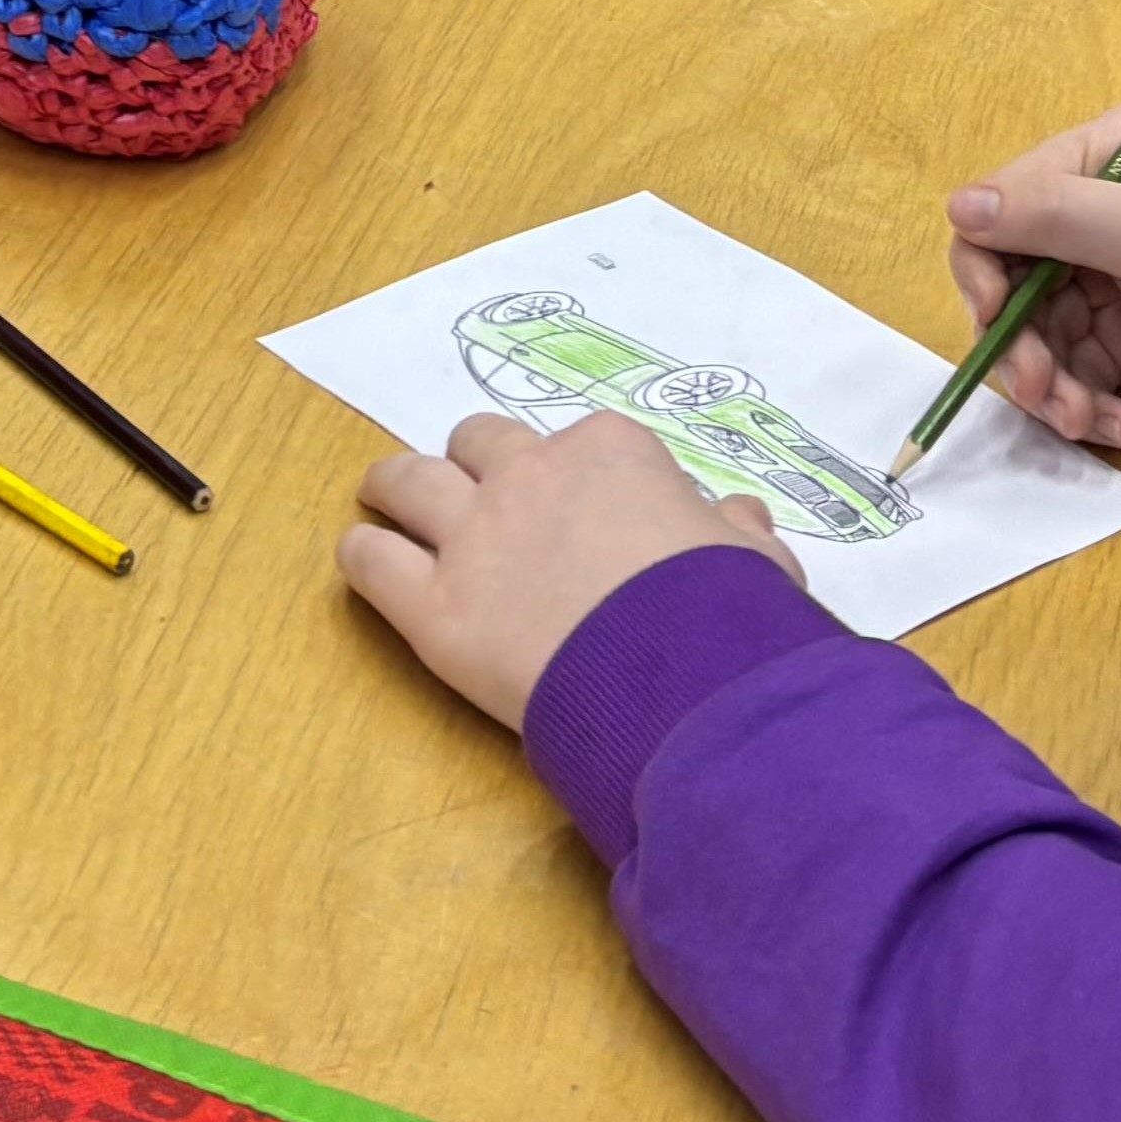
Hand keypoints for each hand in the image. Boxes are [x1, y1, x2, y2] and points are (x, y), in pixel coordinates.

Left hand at [339, 412, 794, 729]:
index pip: (578, 443)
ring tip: (386, 498)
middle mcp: (530, 475)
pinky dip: (364, 556)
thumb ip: (738, 533)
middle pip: (478, 443)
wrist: (682, 678)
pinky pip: (372, 561)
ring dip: (396, 487)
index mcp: (609, 452)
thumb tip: (739, 518)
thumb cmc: (729, 614)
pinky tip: (365, 560)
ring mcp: (474, 535)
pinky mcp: (433, 606)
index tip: (583, 512)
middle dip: (476, 465)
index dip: (575, 478)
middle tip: (476, 498)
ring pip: (407, 481)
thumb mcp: (756, 563)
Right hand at [942, 113, 1120, 456]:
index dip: (987, 265)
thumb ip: (1056, 217)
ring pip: (1030, 339)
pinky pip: (1065, 378)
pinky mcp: (1119, 348)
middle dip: (1018, 342)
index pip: (1001, 206)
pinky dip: (1080, 407)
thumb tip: (957, 205)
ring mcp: (1104, 286)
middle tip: (1041, 389)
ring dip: (1048, 386)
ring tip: (1086, 419)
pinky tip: (1120, 425)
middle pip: (1005, 282)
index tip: (998, 316)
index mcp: (1102, 160)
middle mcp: (1093, 217)